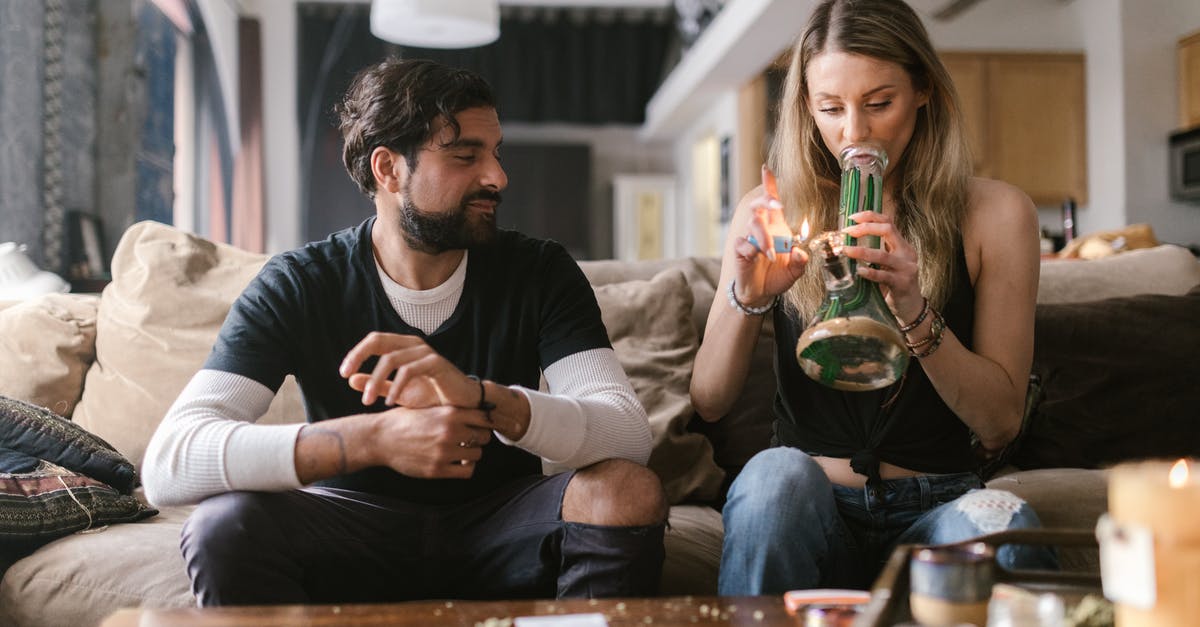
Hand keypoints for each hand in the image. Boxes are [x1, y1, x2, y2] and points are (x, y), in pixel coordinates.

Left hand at [339, 332, 477, 408]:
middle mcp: (413, 344)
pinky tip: (388, 402)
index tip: (342, 372)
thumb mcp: (399, 392)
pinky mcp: (437, 363)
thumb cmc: (433, 396)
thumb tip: (350, 378)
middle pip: (378, 340)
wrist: (464, 405)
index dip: (356, 353)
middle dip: (359, 356)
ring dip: (376, 380)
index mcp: (403, 347)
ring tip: (368, 400)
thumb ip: (377, 384)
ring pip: (391, 358)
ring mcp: (425, 352)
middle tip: (345, 375)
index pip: (374, 340)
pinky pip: (409, 370)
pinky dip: (396, 386)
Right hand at [371, 405, 493, 478]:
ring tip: (461, 450)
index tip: (483, 424)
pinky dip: (465, 468)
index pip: (485, 417)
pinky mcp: (437, 469)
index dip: (486, 421)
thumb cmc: (403, 420)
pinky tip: (457, 463)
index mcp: (449, 413)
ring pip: (477, 454)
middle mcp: (450, 432)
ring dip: (471, 453)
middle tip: (470, 438)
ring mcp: (444, 452)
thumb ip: (451, 411)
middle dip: (479, 437)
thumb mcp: (428, 407)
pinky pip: (466, 471)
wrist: (379, 438)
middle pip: (484, 436)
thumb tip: (476, 412)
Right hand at [732, 165, 808, 305]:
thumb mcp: (795, 270)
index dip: (769, 185)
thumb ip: (800, 261)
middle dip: (767, 200)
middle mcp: (762, 229)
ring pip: (753, 224)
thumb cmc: (777, 276)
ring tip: (770, 254)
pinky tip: (759, 257)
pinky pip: (743, 243)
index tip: (766, 169)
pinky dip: (752, 249)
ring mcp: (749, 238)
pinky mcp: (740, 250)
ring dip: (764, 237)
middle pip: (759, 206)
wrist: (761, 294)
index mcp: (776, 227)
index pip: (771, 202)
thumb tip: (800, 252)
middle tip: (778, 204)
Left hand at [840, 211, 923, 321]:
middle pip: (887, 230)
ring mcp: (906, 268)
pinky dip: (870, 272)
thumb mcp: (888, 263)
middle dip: (865, 228)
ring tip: (846, 251)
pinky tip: (859, 271)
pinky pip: (884, 276)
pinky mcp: (902, 283)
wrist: (910, 306)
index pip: (888, 222)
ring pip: (883, 255)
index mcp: (902, 245)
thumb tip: (848, 241)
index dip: (870, 216)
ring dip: (862, 251)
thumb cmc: (894, 283)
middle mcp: (906, 253)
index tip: (852, 217)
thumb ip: (875, 251)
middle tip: (847, 232)